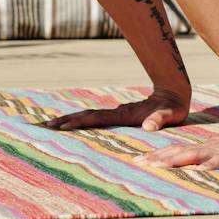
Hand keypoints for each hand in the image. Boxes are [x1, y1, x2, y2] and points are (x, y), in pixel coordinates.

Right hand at [43, 88, 189, 132]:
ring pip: (89, 116)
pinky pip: (97, 119)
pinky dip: (83, 122)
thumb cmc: (173, 107)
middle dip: (66, 121)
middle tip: (44, 127)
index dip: (79, 122)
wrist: (174, 92)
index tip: (62, 127)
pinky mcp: (120, 115)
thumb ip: (159, 120)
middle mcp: (117, 112)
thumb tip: (149, 127)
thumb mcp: (169, 115)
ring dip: (71, 120)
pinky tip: (76, 127)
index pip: (96, 118)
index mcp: (124, 114)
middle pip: (86, 116)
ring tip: (52, 126)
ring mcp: (117, 113)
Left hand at [139, 121, 218, 169]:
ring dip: (178, 160)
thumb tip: (191, 168)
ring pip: (197, 155)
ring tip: (161, 166)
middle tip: (139, 165)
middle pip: (180, 153)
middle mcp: (210, 149)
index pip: (177, 151)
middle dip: (159, 159)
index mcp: (205, 149)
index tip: (138, 161)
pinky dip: (212, 164)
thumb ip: (207, 159)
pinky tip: (201, 169)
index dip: (157, 156)